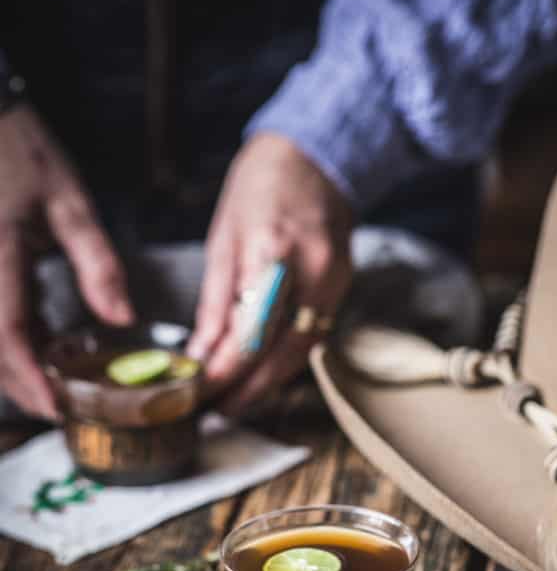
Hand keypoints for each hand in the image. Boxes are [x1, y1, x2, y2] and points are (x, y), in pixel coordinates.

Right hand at [0, 105, 133, 417]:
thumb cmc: (24, 153)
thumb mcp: (71, 205)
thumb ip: (98, 265)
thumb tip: (123, 321)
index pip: (9, 335)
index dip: (30, 380)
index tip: (56, 409)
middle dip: (21, 384)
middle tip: (61, 405)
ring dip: (13, 362)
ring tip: (56, 375)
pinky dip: (9, 336)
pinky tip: (40, 337)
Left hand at [189, 132, 352, 412]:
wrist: (316, 158)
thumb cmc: (260, 189)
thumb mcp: (222, 240)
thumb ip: (215, 303)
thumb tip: (200, 355)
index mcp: (273, 251)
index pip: (250, 333)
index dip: (225, 372)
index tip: (199, 393)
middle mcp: (312, 272)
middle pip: (281, 354)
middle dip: (247, 390)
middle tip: (215, 412)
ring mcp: (335, 282)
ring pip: (299, 353)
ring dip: (267, 383)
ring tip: (234, 401)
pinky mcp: (343, 289)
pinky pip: (311, 337)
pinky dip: (283, 360)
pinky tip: (261, 373)